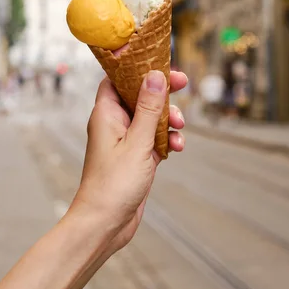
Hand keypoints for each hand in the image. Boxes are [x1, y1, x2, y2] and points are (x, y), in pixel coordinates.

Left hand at [73, 70, 186, 253]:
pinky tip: (175, 148)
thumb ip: (148, 108)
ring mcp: (125, 140)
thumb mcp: (138, 142)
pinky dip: (166, 139)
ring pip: (150, 117)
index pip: (118, 78)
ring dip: (168, 119)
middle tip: (182, 85)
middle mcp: (114, 123)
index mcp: (106, 114)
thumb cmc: (113, 184)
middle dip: (162, 93)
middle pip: (139, 95)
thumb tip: (155, 76)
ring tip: (179, 130)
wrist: (105, 224)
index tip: (161, 65)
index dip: (138, 68)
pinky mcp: (136, 157)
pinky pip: (154, 138)